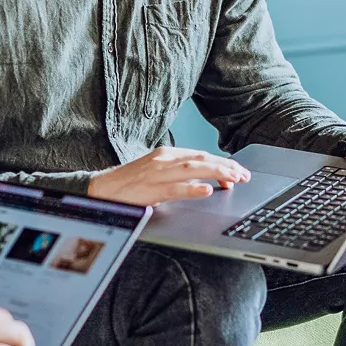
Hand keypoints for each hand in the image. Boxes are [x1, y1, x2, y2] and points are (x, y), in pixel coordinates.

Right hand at [89, 146, 250, 205]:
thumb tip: (203, 181)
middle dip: (226, 166)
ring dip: (216, 173)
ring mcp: (157, 173)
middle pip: (201, 159)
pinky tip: (206, 191)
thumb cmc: (129, 184)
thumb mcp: (157, 173)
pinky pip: (175, 188)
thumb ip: (178, 175)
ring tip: (233, 179)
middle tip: (244, 175)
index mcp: (166, 154)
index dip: (222, 162)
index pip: (200, 155)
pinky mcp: (150, 189)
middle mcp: (163, 160)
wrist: (101, 190)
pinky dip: (192, 189)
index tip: (238, 171)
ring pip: (192, 170)